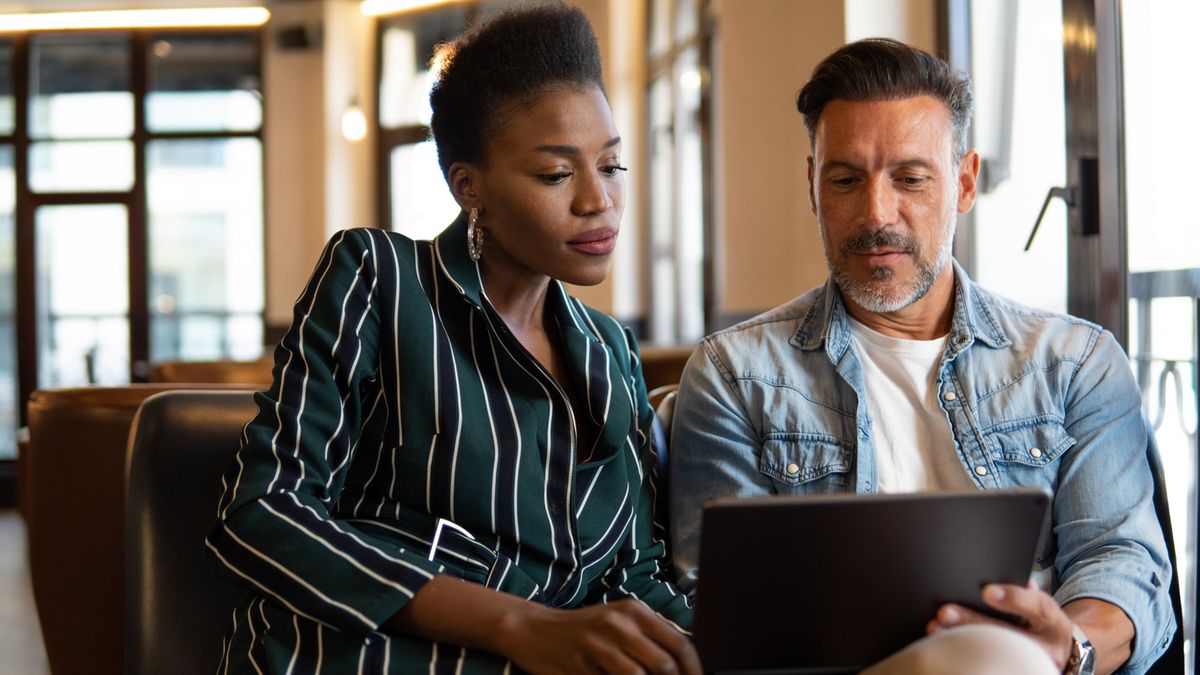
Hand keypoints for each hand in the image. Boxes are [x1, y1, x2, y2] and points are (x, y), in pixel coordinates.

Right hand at [500, 598, 701, 674]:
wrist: (534, 630)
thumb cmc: (584, 629)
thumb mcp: (620, 622)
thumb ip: (651, 638)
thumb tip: (683, 664)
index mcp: (635, 611)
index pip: (679, 643)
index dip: (694, 670)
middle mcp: (619, 624)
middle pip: (663, 665)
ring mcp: (598, 646)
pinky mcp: (581, 666)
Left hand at [926, 580, 1073, 669]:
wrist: (1056, 651)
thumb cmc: (1041, 621)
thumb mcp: (1041, 604)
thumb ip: (1024, 590)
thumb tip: (1007, 576)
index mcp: (1052, 623)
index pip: (1039, 608)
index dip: (1013, 598)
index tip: (986, 591)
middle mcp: (1043, 647)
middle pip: (1007, 635)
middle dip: (973, 622)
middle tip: (946, 612)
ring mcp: (1027, 662)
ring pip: (994, 653)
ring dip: (961, 639)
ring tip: (936, 627)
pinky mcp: (1010, 668)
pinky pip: (987, 662)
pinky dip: (961, 651)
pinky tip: (940, 642)